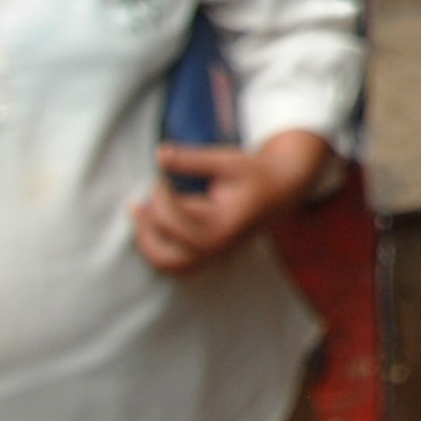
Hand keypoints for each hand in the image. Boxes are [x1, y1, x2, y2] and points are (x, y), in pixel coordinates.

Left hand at [132, 127, 335, 274]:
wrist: (280, 191)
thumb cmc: (253, 174)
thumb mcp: (227, 161)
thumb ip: (192, 159)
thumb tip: (159, 154)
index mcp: (222, 225)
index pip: (174, 218)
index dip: (159, 194)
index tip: (160, 175)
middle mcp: (217, 247)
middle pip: (166, 251)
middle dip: (147, 226)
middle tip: (141, 202)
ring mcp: (214, 256)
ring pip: (169, 265)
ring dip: (148, 243)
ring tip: (140, 216)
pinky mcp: (210, 256)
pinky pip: (177, 266)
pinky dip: (159, 252)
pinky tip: (152, 229)